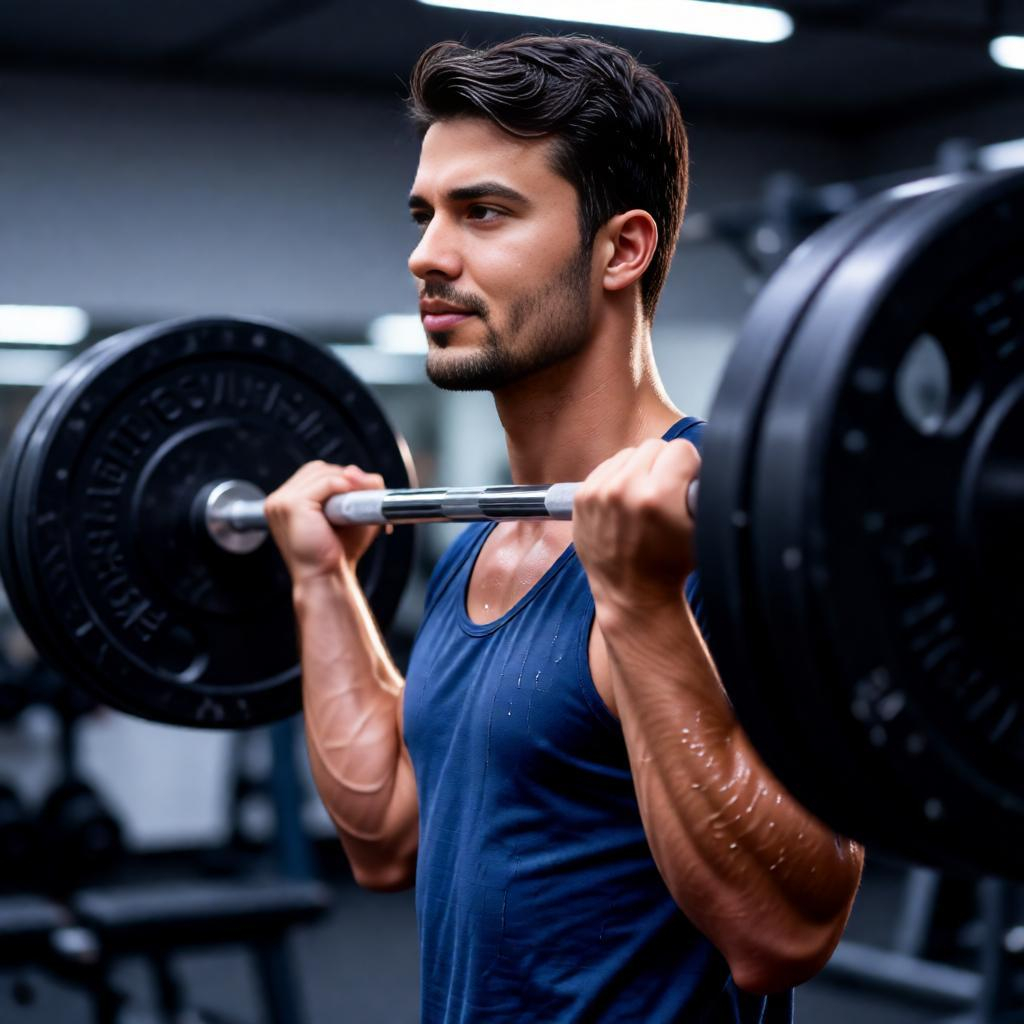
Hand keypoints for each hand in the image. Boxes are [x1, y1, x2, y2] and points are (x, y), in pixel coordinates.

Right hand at [265, 461, 385, 583]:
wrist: (327, 578)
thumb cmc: (336, 554)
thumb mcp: (348, 517)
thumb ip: (358, 493)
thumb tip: (364, 473)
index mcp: (285, 504)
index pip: (312, 474)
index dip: (338, 478)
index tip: (360, 489)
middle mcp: (278, 501)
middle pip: (316, 469)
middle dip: (345, 477)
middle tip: (367, 491)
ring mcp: (281, 502)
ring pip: (322, 474)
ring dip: (348, 481)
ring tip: (362, 496)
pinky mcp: (292, 505)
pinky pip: (325, 483)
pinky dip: (343, 485)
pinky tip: (353, 495)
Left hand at [573, 439, 698, 613]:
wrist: (629, 593)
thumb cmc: (668, 565)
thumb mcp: (700, 529)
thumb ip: (703, 489)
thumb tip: (710, 461)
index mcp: (657, 497)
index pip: (682, 449)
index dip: (689, 467)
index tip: (685, 486)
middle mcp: (624, 490)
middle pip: (655, 446)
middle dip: (664, 466)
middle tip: (666, 494)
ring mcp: (599, 492)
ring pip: (630, 453)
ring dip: (640, 469)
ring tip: (644, 498)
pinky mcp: (582, 495)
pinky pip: (608, 466)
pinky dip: (618, 477)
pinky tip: (625, 501)